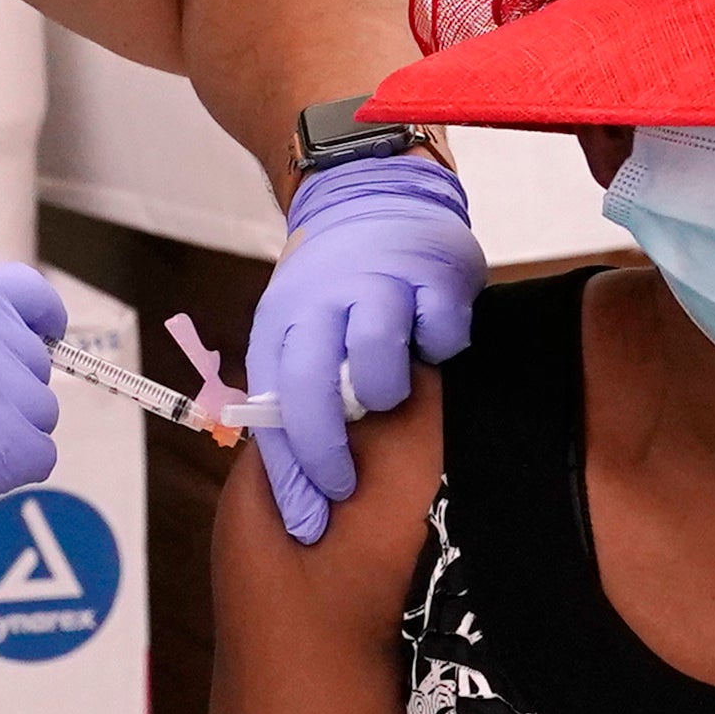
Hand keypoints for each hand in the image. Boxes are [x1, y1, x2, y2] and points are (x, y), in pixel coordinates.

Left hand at [242, 154, 481, 541]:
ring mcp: (380, 281)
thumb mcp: (295, 330)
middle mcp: (323, 298)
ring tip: (388, 388)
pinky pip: (439, 332)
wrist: (370, 192)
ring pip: (376, 360)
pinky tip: (429, 339)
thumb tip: (298, 496)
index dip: (292, 470)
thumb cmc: (331, 284)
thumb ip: (294, 397)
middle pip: (315, 386)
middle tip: (345, 486)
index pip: (275, 404)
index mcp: (282, 318)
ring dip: (384, 390)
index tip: (309, 521)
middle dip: (328, 449)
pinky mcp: (433, 270)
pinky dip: (438, 346)